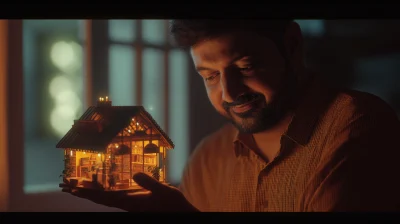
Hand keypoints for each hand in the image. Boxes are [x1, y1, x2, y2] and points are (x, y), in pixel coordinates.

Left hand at [63, 172, 198, 211]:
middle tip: (65, 185)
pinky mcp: (133, 202)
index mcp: (130, 202)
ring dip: (89, 192)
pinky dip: (102, 191)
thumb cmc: (172, 204)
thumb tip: (135, 174)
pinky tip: (100, 187)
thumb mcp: (163, 191)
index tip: (71, 187)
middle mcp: (126, 204)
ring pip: (104, 198)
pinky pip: (112, 196)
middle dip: (81, 191)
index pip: (103, 197)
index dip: (86, 192)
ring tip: (76, 186)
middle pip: (98, 198)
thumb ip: (149, 183)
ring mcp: (129, 204)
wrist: (180, 214)